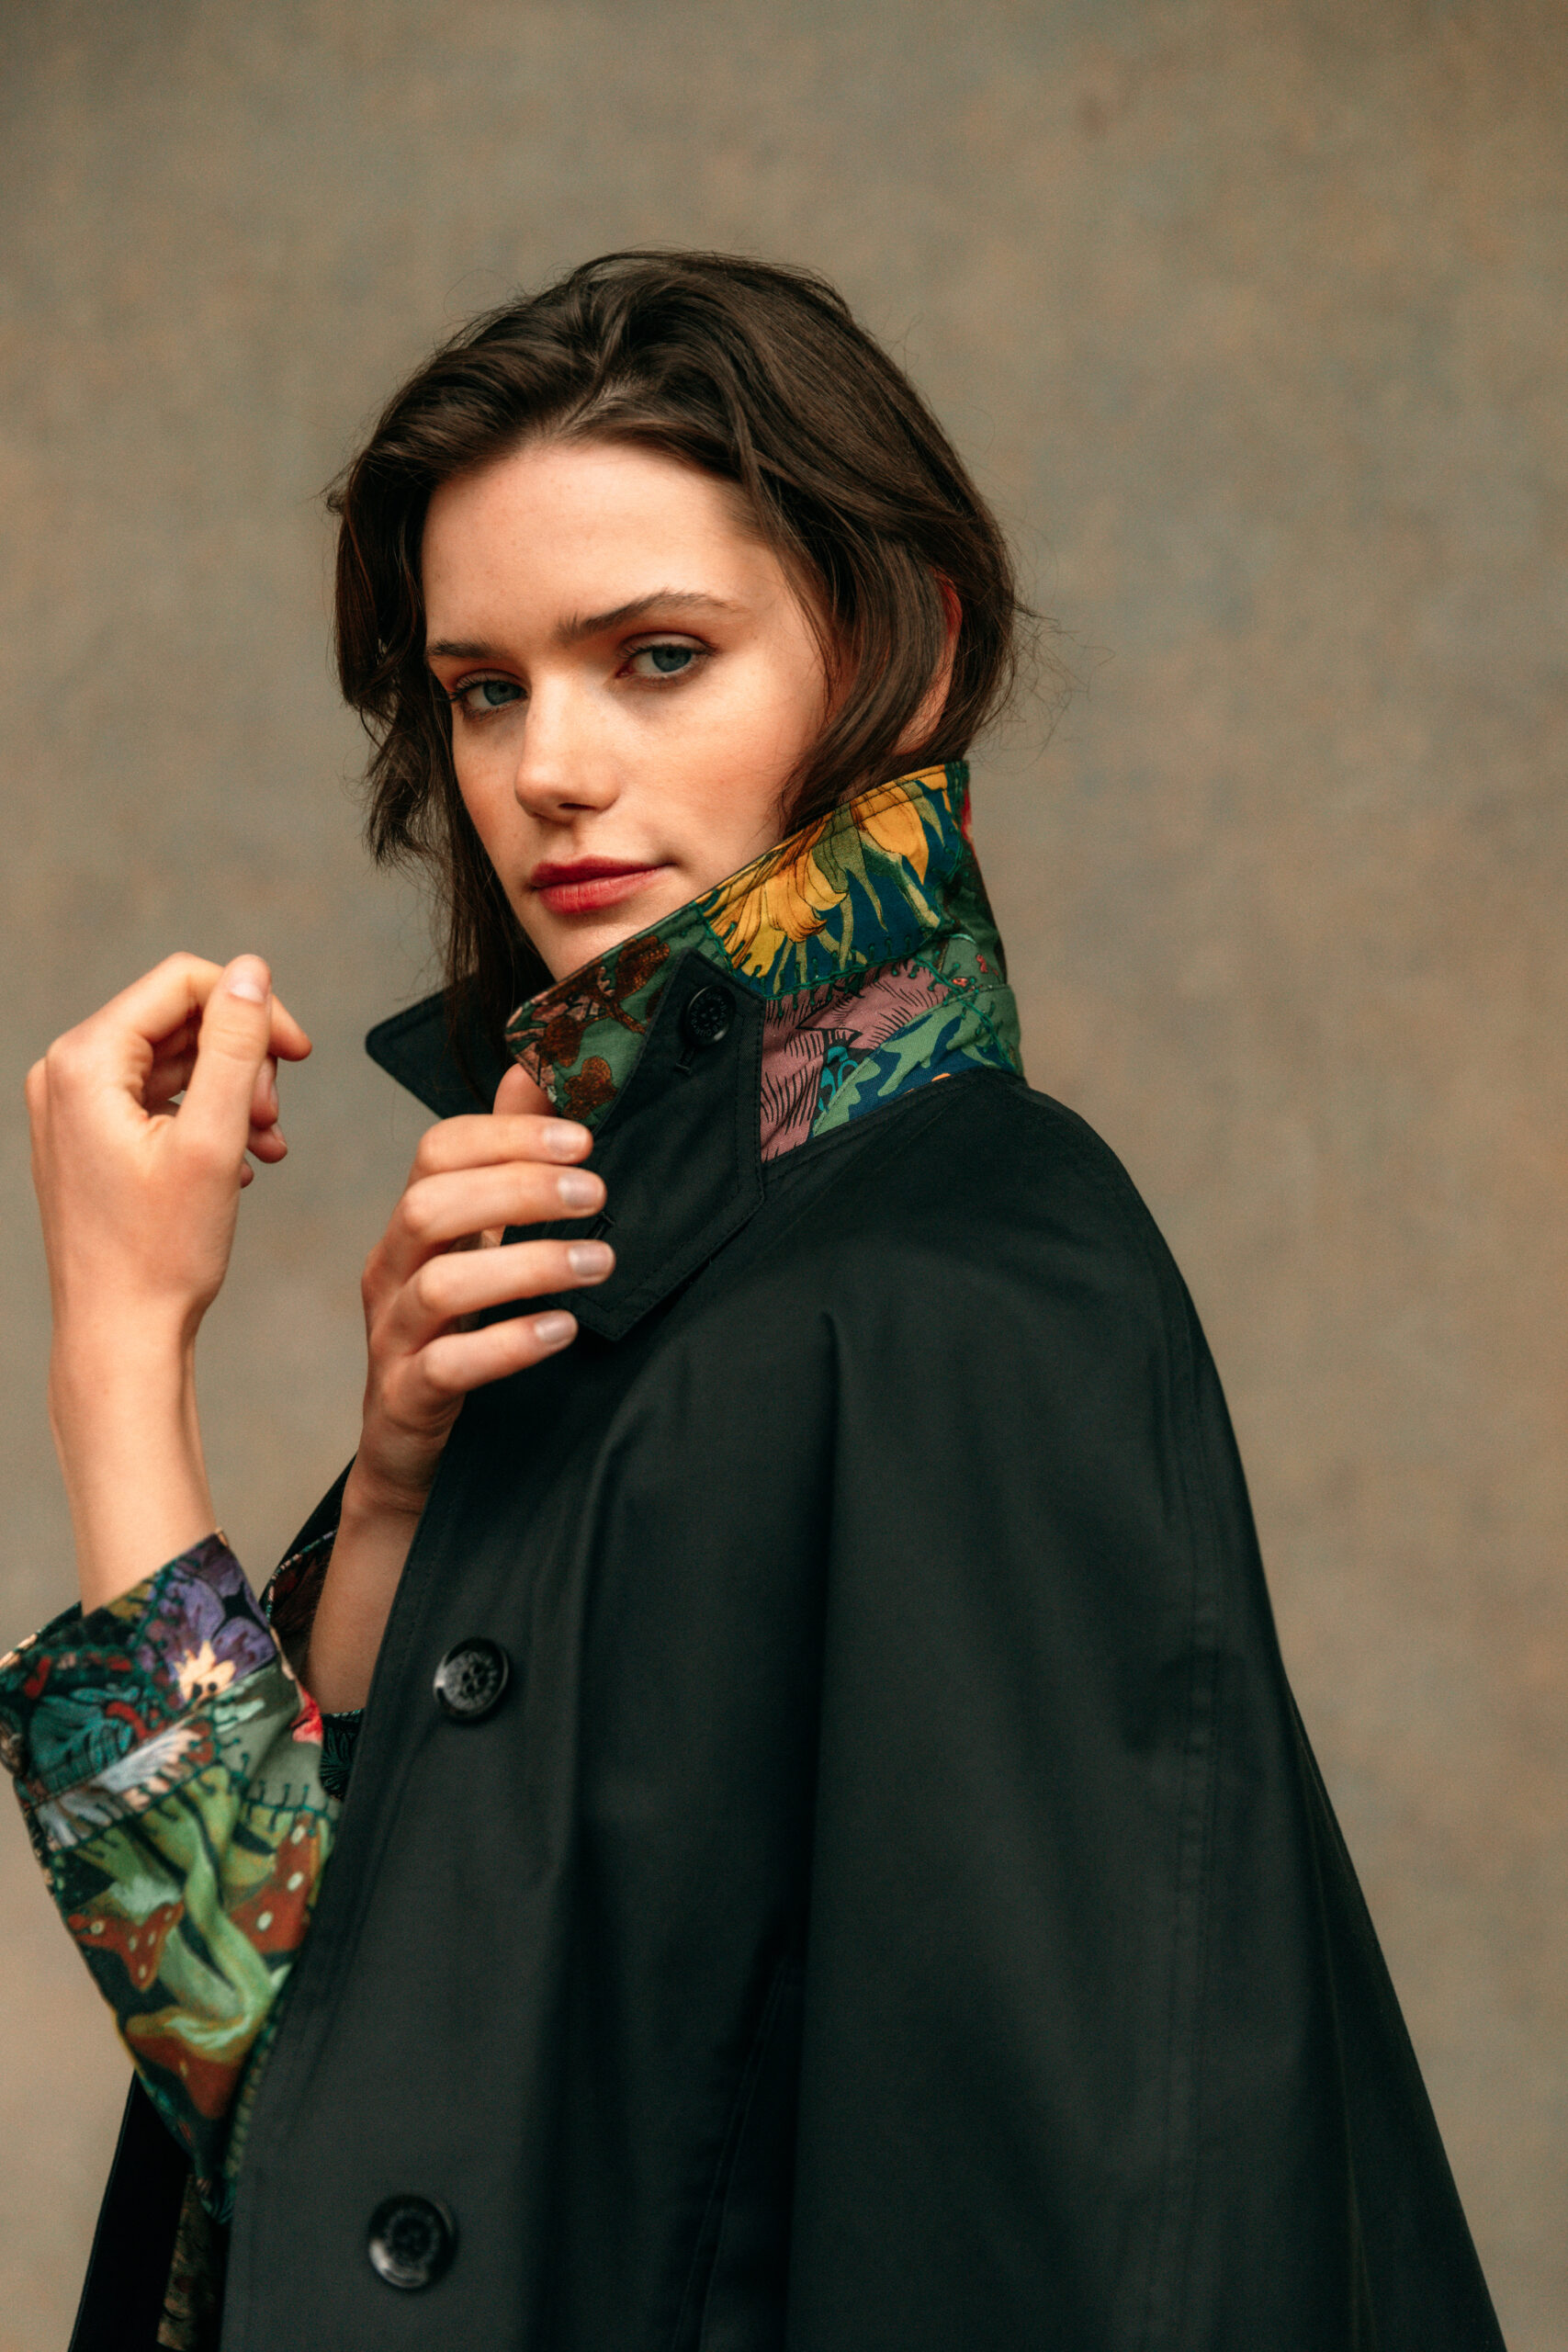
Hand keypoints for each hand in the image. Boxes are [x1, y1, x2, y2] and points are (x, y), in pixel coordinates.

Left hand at [27, 953, 311, 1606]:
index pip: (182, 983)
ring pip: (174, 1061)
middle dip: (242, 1058)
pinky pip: (158, 1100)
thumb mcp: (213, 1139)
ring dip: (233, 1092)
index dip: (252, 1008)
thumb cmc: (159, 1256)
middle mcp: (65, 1075)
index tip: (300, 1055)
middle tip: (276, 1116)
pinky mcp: (89, 1139)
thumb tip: (250, 971)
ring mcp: (73, 1109)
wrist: (120, 1337)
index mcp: (84, 1063)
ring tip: (266, 1143)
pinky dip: (208, 1118)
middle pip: (178, 1020)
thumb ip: (234, 1045)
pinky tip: (244, 1161)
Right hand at [304, 1063, 611, 1709]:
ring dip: (529, 1264)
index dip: (507, 1134)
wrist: (414, 1460)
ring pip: (441, 1284)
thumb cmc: (456, 1339)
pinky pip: (446, 1366)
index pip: (438, 1151)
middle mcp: (392, 1273)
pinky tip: (562, 1332)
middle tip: (596, 1194)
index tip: (583, 1138)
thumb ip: (506, 1166)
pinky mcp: (407, 1402)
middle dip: (518, 1188)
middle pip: (432, 1206)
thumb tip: (537, 1068)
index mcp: (413, 1228)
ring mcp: (393, 1339)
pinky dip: (507, 1344)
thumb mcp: (482, 1248)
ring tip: (599, 1261)